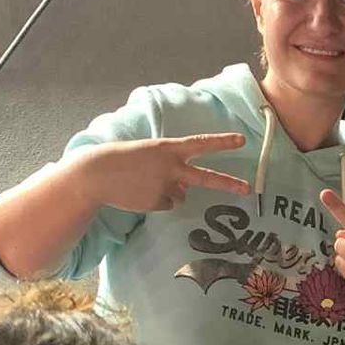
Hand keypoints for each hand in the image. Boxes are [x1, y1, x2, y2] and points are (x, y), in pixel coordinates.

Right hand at [76, 133, 249, 214]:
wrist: (97, 174)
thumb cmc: (123, 160)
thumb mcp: (150, 155)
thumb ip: (171, 169)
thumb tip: (185, 193)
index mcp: (168, 149)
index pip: (201, 143)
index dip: (222, 142)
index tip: (242, 140)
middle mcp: (171, 168)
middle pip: (206, 177)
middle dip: (229, 183)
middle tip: (247, 189)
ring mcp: (165, 187)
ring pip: (181, 195)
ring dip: (168, 191)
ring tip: (145, 183)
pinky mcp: (157, 203)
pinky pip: (166, 205)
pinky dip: (156, 201)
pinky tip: (140, 193)